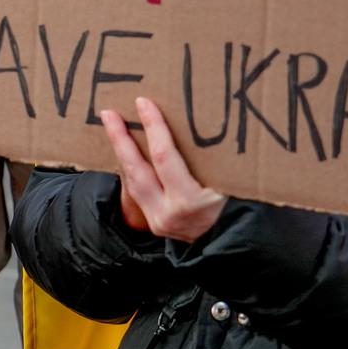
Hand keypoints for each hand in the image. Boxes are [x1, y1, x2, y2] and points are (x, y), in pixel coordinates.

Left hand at [99, 97, 225, 242]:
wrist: (236, 244)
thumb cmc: (240, 209)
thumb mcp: (229, 183)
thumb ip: (208, 159)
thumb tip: (197, 119)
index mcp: (189, 201)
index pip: (164, 157)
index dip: (153, 128)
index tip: (143, 103)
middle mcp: (168, 213)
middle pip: (136, 169)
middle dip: (120, 139)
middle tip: (108, 113)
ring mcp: (158, 221)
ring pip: (132, 182)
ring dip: (121, 153)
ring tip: (112, 128)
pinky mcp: (155, 224)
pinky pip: (136, 193)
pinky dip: (131, 170)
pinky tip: (126, 153)